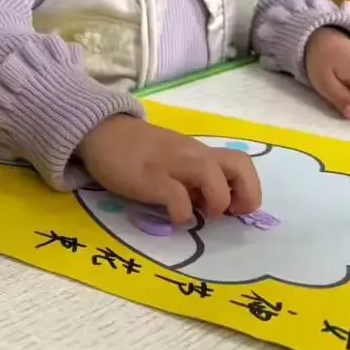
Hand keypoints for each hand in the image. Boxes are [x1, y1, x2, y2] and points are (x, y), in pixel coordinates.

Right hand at [78, 115, 261, 224]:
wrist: (101, 132)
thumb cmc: (135, 149)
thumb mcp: (171, 158)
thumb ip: (191, 176)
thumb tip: (205, 203)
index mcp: (198, 152)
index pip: (241, 162)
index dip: (249, 188)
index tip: (235, 208)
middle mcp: (192, 154)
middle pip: (240, 165)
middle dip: (245, 194)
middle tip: (228, 212)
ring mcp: (172, 165)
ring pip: (213, 177)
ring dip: (216, 202)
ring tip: (201, 215)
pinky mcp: (150, 178)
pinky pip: (178, 199)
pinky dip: (182, 214)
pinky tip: (173, 217)